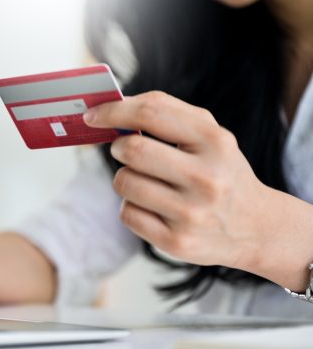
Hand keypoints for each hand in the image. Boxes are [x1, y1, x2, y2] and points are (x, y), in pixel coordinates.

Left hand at [83, 91, 273, 269]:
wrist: (256, 228)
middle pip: (132, 150)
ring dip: (125, 178)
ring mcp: (191, 213)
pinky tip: (155, 209)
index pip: (151, 112)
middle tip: (124, 151)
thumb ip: (167, 116)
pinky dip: (132, 207)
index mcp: (215, 141)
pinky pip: (127, 213)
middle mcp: (206, 177)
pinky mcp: (176, 241)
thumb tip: (114, 108)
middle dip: (118, 148)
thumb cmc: (221, 173)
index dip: (113, 111)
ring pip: (124, 182)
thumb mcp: (211, 138)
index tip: (92, 115)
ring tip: (147, 182)